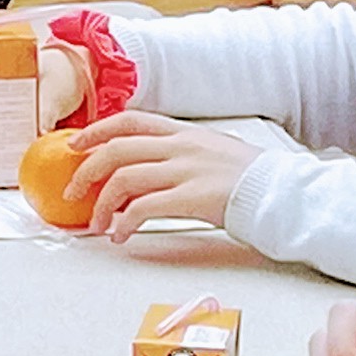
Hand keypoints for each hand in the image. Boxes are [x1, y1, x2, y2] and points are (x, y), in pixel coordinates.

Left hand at [72, 112, 268, 242]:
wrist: (282, 193)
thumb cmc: (253, 178)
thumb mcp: (216, 150)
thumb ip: (184, 152)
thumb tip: (154, 165)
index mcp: (185, 132)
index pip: (130, 120)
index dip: (96, 130)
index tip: (75, 144)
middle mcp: (182, 147)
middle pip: (117, 149)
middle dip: (86, 170)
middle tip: (73, 190)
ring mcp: (186, 171)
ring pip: (123, 178)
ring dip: (102, 204)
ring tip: (98, 224)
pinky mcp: (192, 199)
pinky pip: (144, 209)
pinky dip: (124, 223)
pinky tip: (121, 236)